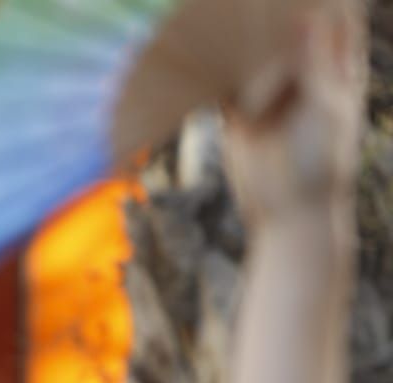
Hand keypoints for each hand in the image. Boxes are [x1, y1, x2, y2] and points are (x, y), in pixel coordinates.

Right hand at [224, 2, 365, 227]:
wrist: (288, 208)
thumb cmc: (320, 160)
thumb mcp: (324, 107)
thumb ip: (314, 62)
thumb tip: (305, 16)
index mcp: (337, 71)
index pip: (337, 22)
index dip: (327, 0)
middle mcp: (304, 76)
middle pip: (289, 32)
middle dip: (275, 11)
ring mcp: (270, 93)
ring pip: (254, 55)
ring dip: (241, 38)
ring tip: (224, 8)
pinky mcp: (240, 112)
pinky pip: (225, 84)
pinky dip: (214, 70)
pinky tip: (199, 49)